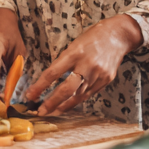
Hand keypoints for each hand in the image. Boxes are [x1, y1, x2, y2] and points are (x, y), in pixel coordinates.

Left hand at [24, 14, 142, 115]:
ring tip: (52, 112)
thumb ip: (64, 61)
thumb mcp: (74, 44)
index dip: (40, 86)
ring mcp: (98, 74)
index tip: (29, 95)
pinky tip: (68, 105)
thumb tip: (49, 79)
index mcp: (75, 53)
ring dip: (63, 106)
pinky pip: (88, 94)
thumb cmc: (92, 37)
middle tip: (40, 111)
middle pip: (66, 89)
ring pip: (78, 96)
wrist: (118, 35)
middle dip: (51, 102)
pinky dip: (76, 101)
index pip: (52, 73)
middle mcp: (87, 65)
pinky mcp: (106, 80)